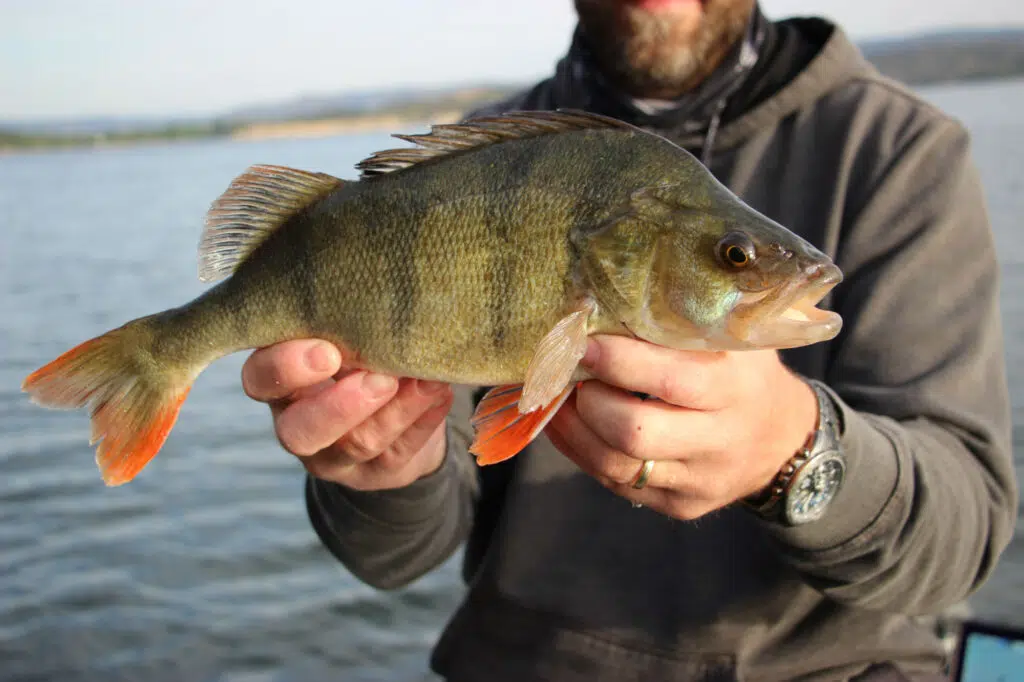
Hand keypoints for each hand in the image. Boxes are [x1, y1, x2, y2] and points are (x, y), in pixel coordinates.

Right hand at [241, 339, 453, 489]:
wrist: (394, 411)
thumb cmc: (358, 354)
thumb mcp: (343, 336)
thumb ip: (347, 326)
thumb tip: (378, 299)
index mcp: (280, 383)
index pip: (260, 379)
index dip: (287, 369)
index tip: (329, 352)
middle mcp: (297, 424)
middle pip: (298, 432)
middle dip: (340, 407)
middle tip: (381, 379)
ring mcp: (334, 458)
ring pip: (356, 445)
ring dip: (395, 411)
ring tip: (427, 380)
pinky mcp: (375, 474)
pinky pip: (398, 455)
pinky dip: (422, 421)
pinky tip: (441, 393)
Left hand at [545, 335, 817, 519]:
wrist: (782, 438)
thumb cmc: (744, 371)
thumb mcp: (731, 338)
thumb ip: (682, 321)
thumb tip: (604, 302)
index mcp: (736, 388)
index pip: (671, 380)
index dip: (618, 362)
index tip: (584, 343)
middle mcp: (720, 440)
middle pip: (635, 432)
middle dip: (590, 401)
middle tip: (569, 373)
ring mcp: (700, 480)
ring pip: (617, 466)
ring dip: (575, 430)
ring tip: (558, 398)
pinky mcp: (681, 505)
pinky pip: (617, 484)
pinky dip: (583, 452)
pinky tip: (569, 425)